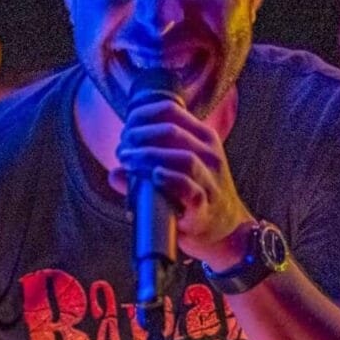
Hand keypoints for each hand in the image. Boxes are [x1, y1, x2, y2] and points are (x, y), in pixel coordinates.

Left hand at [111, 96, 252, 268]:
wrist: (225, 229)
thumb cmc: (195, 194)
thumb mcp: (177, 170)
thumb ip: (146, 167)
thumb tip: (114, 173)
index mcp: (203, 138)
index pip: (171, 111)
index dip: (142, 115)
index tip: (127, 128)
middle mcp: (210, 156)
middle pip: (171, 132)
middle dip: (139, 136)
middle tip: (123, 150)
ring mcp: (210, 182)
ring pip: (183, 158)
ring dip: (148, 156)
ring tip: (128, 161)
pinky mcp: (204, 209)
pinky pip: (190, 190)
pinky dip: (170, 180)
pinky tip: (154, 177)